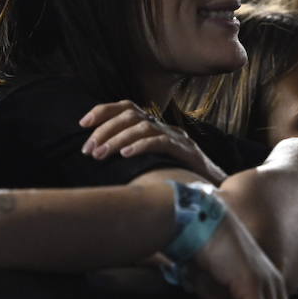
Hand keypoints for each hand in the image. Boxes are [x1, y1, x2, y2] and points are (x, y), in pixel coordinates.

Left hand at [80, 101, 225, 183]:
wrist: (215, 191)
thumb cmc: (179, 179)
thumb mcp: (151, 163)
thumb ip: (131, 156)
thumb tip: (98, 157)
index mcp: (155, 127)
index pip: (127, 107)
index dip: (103, 111)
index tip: (82, 123)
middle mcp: (165, 127)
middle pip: (131, 115)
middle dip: (105, 130)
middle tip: (88, 149)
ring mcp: (176, 137)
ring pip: (143, 127)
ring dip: (117, 140)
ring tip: (100, 155)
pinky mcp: (186, 151)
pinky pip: (160, 142)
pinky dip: (140, 146)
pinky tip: (125, 156)